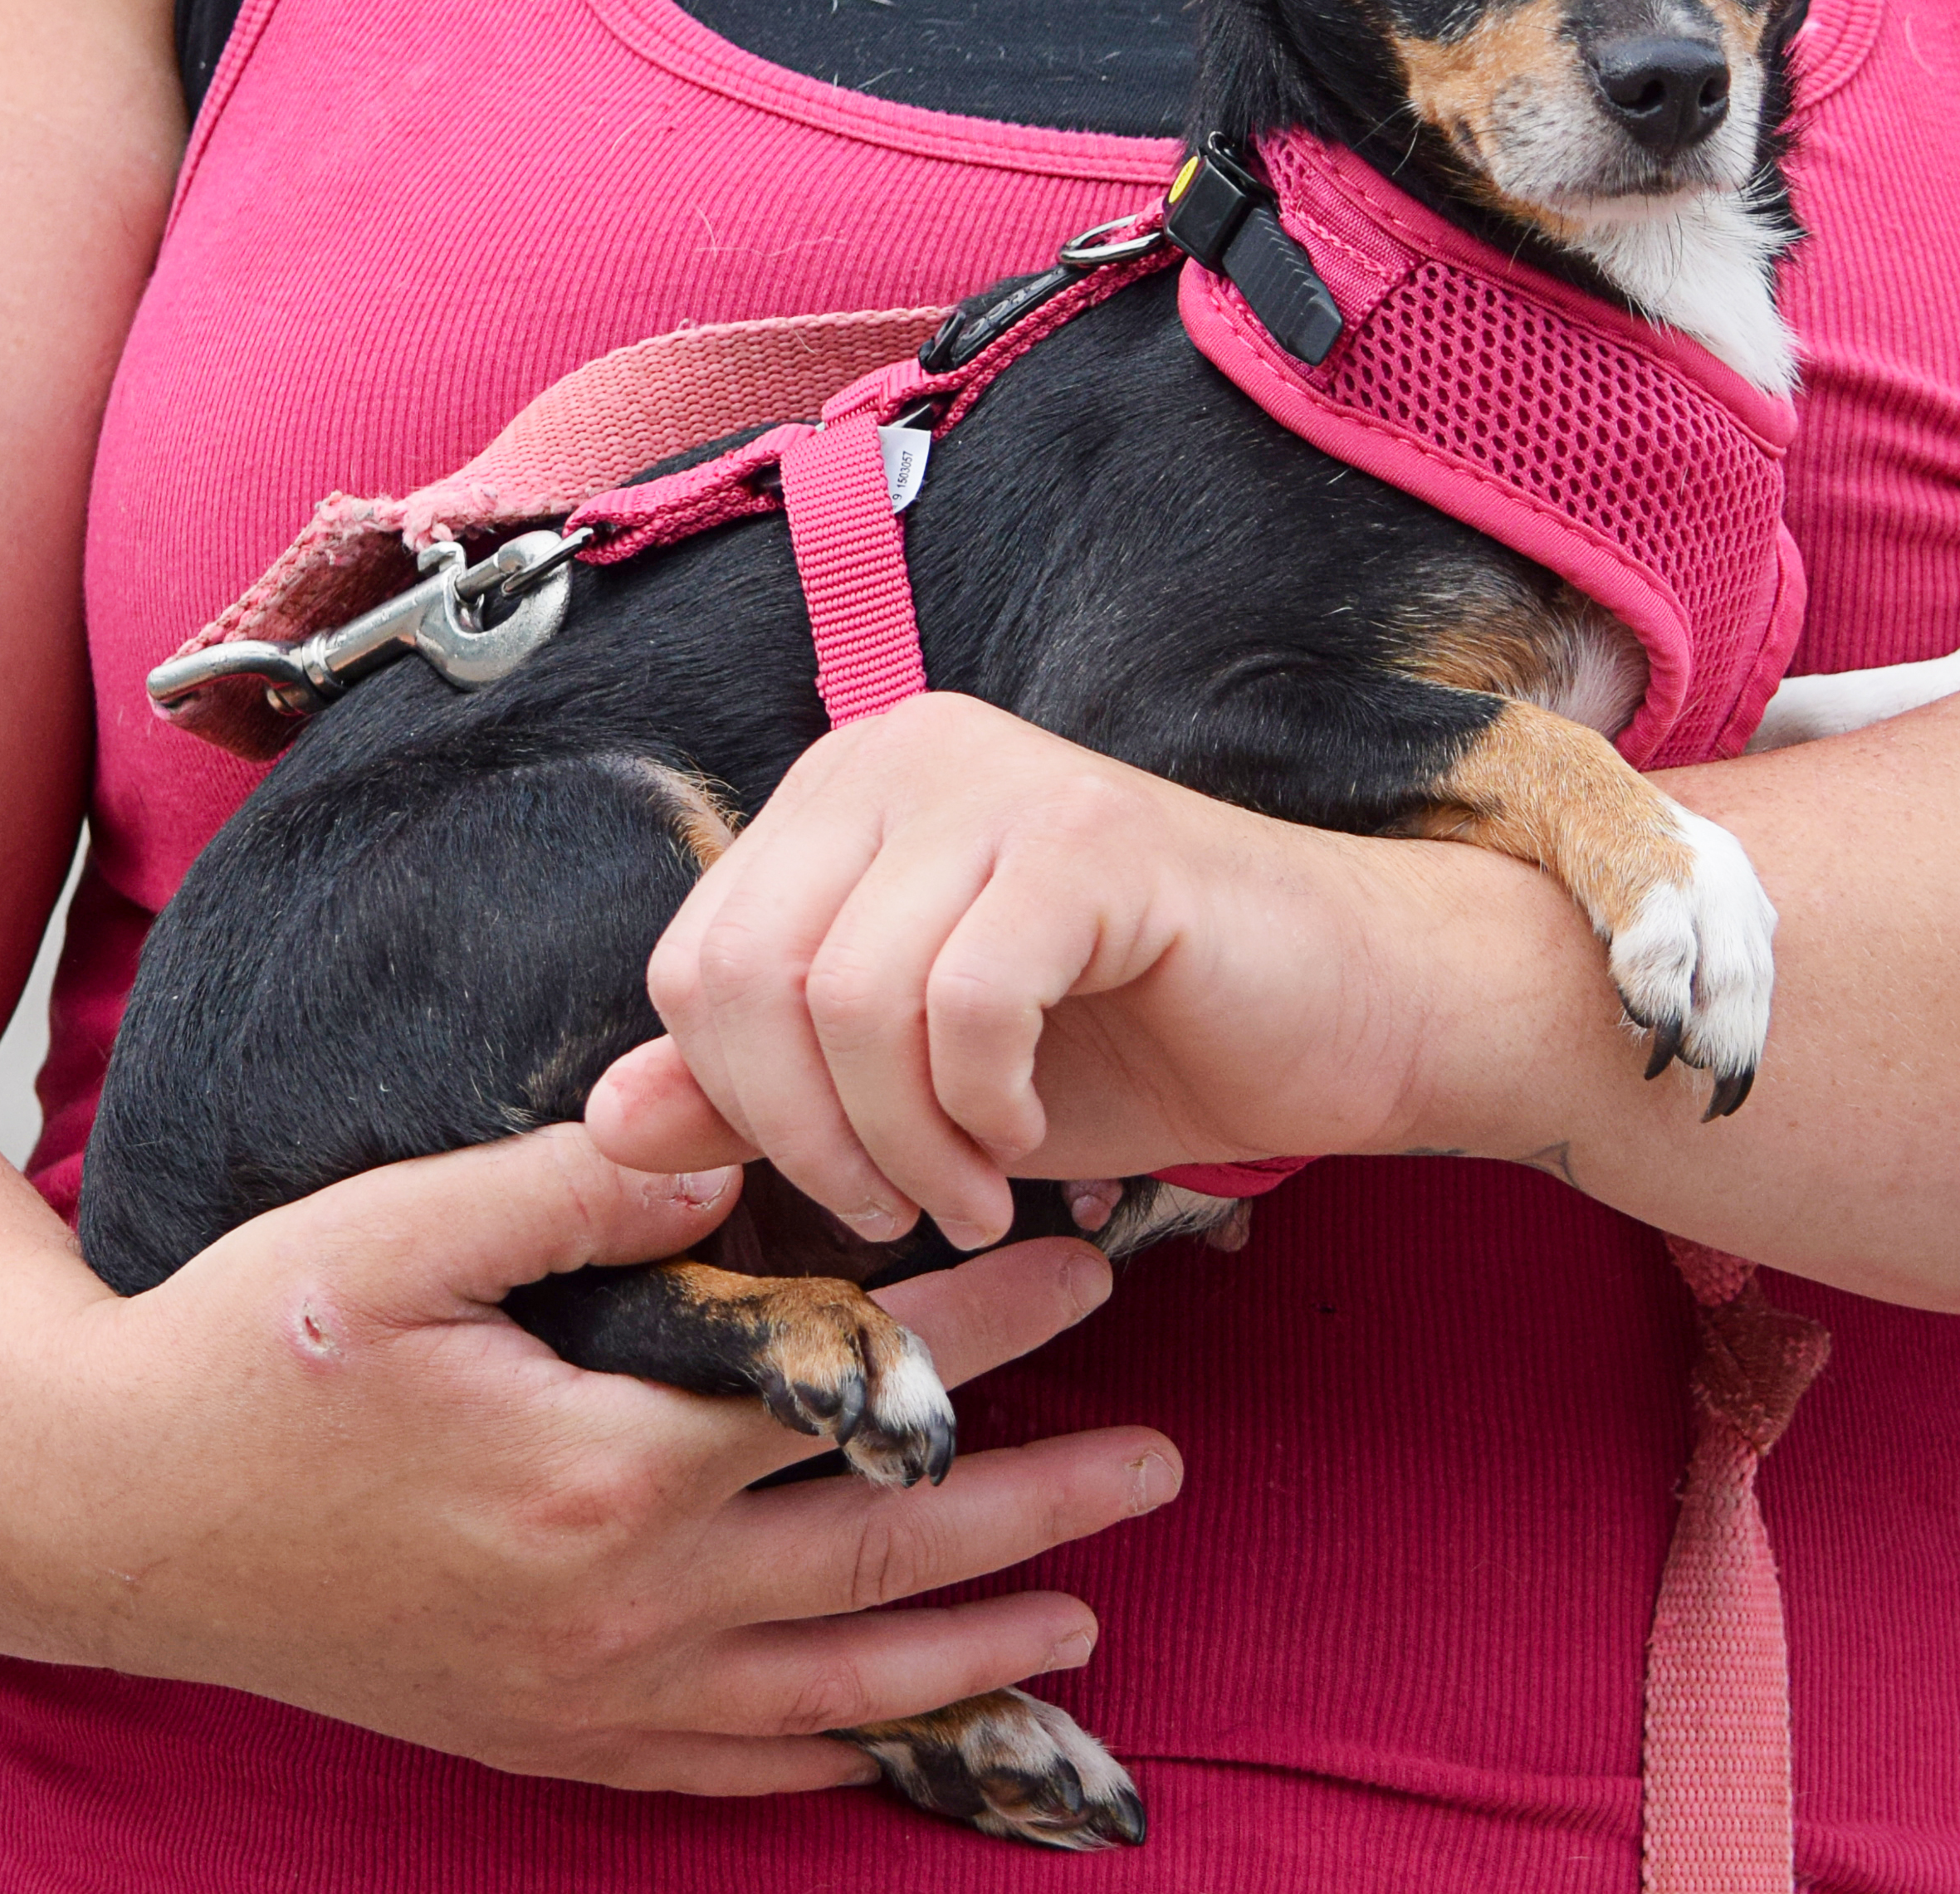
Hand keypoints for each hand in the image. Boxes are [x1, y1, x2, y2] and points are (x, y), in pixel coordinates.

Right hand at [0, 1125, 1176, 1791]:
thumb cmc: (249, 1353)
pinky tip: (893, 1743)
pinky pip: (724, 1774)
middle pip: (884, 1560)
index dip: (982, 1323)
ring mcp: (586, 1694)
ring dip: (973, 1649)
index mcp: (605, 1465)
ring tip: (1085, 1618)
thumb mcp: (398, 1232)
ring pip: (833, 1688)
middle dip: (1039, 1507)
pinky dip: (832, 1759)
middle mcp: (621, 1604)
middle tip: (1162, 1462)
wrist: (106, 1514)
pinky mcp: (542, 1737)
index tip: (1085, 1267)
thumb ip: (579, 1188)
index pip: (852, 1388)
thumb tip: (733, 1143)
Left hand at [588, 695, 1527, 1247]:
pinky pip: (964, 1001)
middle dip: (812, 1138)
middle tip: (910, 1206)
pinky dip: (984, 1106)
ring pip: (848, 999)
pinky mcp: (1090, 835)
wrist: (1351, 1013)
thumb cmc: (1133, 1043)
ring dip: (906, 1143)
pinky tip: (1032, 1129)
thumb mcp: (908, 1091)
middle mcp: (902, 753)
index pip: (692, 961)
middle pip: (744, 975)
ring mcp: (998, 779)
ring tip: (979, 1185)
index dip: (741, 1108)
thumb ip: (759, 1093)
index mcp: (841, 795)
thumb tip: (608, 1118)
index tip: (847, 1184)